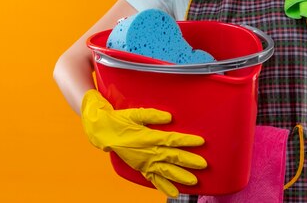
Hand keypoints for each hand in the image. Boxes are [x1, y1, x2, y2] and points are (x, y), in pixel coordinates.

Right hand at [81, 89, 206, 196]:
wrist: (103, 132)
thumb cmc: (121, 120)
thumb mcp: (136, 114)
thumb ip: (153, 115)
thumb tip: (169, 117)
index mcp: (149, 137)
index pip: (173, 140)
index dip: (187, 141)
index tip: (201, 141)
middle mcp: (149, 152)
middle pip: (173, 157)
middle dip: (189, 161)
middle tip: (204, 164)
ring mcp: (145, 161)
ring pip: (166, 171)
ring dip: (180, 176)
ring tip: (194, 181)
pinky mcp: (141, 167)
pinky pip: (154, 179)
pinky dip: (164, 186)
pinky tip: (174, 193)